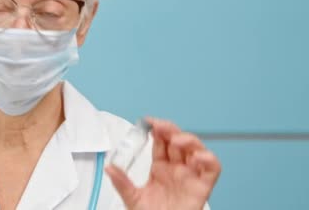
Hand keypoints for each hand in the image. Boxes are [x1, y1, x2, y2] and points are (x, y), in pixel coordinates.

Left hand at [105, 118, 220, 209]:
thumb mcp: (133, 198)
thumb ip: (122, 183)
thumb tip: (109, 168)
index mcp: (160, 169)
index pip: (161, 143)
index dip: (157, 130)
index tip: (148, 122)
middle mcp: (177, 170)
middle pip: (178, 142)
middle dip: (171, 130)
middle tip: (160, 126)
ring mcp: (191, 177)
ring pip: (197, 150)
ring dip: (189, 140)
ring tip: (176, 140)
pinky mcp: (203, 187)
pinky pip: (213, 169)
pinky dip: (209, 159)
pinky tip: (197, 157)